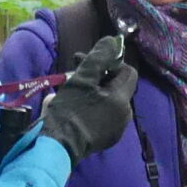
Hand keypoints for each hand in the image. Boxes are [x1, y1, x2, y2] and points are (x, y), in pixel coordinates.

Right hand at [39, 34, 137, 161]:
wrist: (58, 145)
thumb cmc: (69, 110)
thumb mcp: (82, 78)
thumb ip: (99, 57)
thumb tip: (113, 41)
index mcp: (122, 99)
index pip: (128, 72)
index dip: (112, 64)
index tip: (91, 64)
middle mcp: (125, 114)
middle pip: (118, 86)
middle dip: (100, 77)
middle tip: (77, 73)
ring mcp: (118, 129)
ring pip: (111, 101)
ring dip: (96, 92)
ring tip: (75, 91)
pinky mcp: (108, 139)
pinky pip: (106, 115)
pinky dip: (95, 108)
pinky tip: (78, 109)